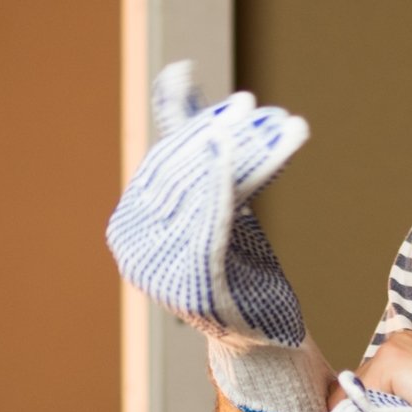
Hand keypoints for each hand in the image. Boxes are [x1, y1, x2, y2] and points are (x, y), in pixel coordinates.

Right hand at [105, 62, 329, 411]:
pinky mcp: (197, 289)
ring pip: (202, 196)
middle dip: (224, 138)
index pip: (165, 165)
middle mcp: (138, 252)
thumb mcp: (210, 198)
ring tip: (279, 128)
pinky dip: (227, 188)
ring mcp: (163, 274)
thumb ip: (189, 143)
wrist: (260, 337)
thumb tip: (177, 75)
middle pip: (183, 177)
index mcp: (132, 228)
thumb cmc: (235, 262)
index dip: (202, 129)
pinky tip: (252, 161)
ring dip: (243, 157)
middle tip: (260, 111)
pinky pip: (212, 228)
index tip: (242, 104)